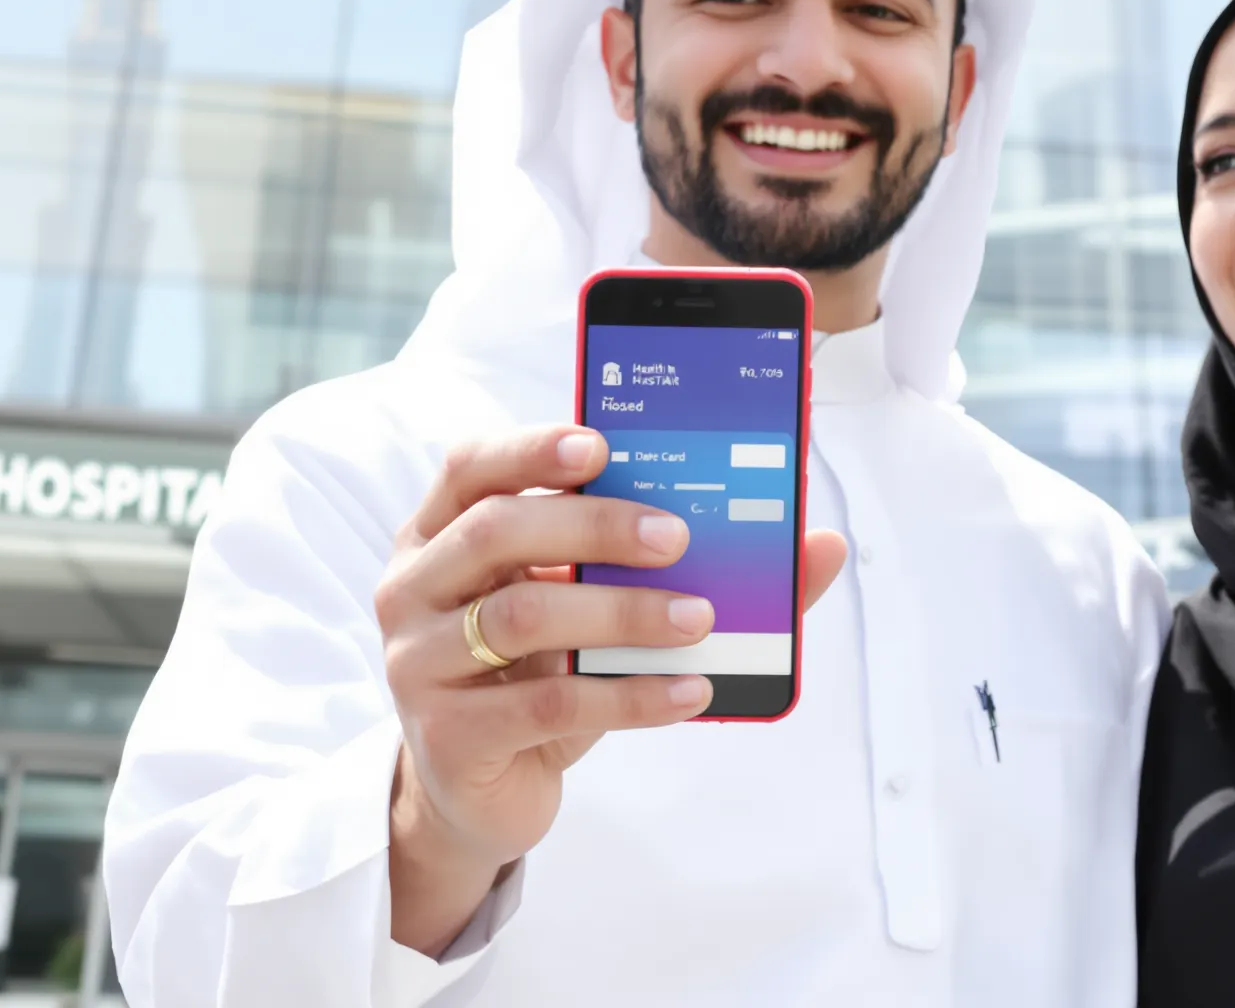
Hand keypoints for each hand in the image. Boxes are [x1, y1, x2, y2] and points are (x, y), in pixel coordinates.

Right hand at [376, 424, 846, 955]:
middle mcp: (414, 590)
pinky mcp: (449, 738)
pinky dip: (629, 695)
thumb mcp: (590, 608)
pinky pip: (549, 705)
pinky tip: (687, 692)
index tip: (601, 444)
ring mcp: (419, 665)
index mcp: (439, 534)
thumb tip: (821, 546)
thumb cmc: (538, 673)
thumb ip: (680, 567)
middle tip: (677, 537)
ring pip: (522, 620)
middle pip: (496, 532)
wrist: (480, 790)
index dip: (530, 449)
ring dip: (620, 613)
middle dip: (594, 525)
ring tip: (697, 619)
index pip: (469, 467)